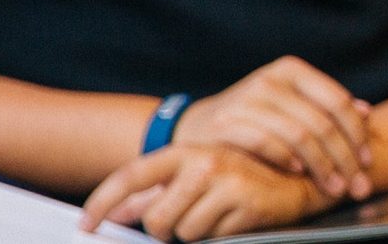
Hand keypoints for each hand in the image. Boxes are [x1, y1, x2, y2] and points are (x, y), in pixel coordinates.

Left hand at [80, 143, 333, 240]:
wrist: (303, 175)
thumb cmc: (244, 177)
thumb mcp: (197, 177)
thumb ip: (156, 195)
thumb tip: (118, 214)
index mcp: (187, 152)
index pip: (131, 175)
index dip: (102, 202)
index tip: (85, 226)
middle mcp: (204, 162)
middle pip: (157, 219)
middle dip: (167, 230)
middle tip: (189, 219)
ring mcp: (227, 182)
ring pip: (185, 232)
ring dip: (199, 233)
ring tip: (220, 216)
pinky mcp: (248, 203)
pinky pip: (216, 237)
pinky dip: (224, 235)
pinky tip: (239, 219)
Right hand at [176, 56, 377, 200]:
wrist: (199, 127)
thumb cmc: (256, 118)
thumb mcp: (291, 105)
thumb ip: (326, 108)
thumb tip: (367, 112)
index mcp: (291, 70)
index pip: (337, 102)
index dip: (357, 134)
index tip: (367, 161)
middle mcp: (270, 80)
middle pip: (321, 123)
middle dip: (345, 158)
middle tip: (357, 184)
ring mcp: (247, 99)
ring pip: (299, 134)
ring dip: (321, 166)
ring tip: (334, 186)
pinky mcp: (226, 122)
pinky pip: (267, 142)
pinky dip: (287, 159)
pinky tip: (299, 173)